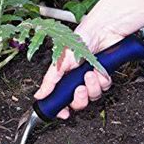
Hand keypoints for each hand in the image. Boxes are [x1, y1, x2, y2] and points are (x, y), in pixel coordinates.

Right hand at [34, 0, 143, 118]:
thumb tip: (39, 95)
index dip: (62, 109)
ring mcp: (91, 78)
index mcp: (64, 77)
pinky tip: (99, 70)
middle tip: (80, 88)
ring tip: (90, 74)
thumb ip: (49, 81)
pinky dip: (102, 80)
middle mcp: (77, 79)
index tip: (64, 113)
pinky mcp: (104, 74)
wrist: (102, 30)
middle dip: (80, 99)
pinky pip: (104, 87)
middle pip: (79, 102)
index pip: (62, 100)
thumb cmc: (80, 40)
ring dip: (92, 87)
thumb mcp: (60, 62)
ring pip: (93, 96)